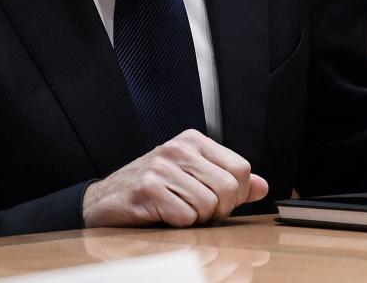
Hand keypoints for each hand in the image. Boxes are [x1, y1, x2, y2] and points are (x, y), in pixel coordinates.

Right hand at [82, 129, 269, 226]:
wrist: (104, 203)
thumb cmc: (151, 191)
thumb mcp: (192, 179)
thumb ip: (227, 181)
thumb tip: (262, 186)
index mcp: (193, 141)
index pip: (241, 169)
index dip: (236, 195)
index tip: (218, 203)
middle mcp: (178, 148)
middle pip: (228, 188)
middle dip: (218, 211)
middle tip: (198, 213)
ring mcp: (161, 166)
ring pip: (207, 205)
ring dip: (196, 219)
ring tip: (176, 212)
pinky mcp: (148, 188)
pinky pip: (185, 217)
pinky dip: (178, 225)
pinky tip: (162, 216)